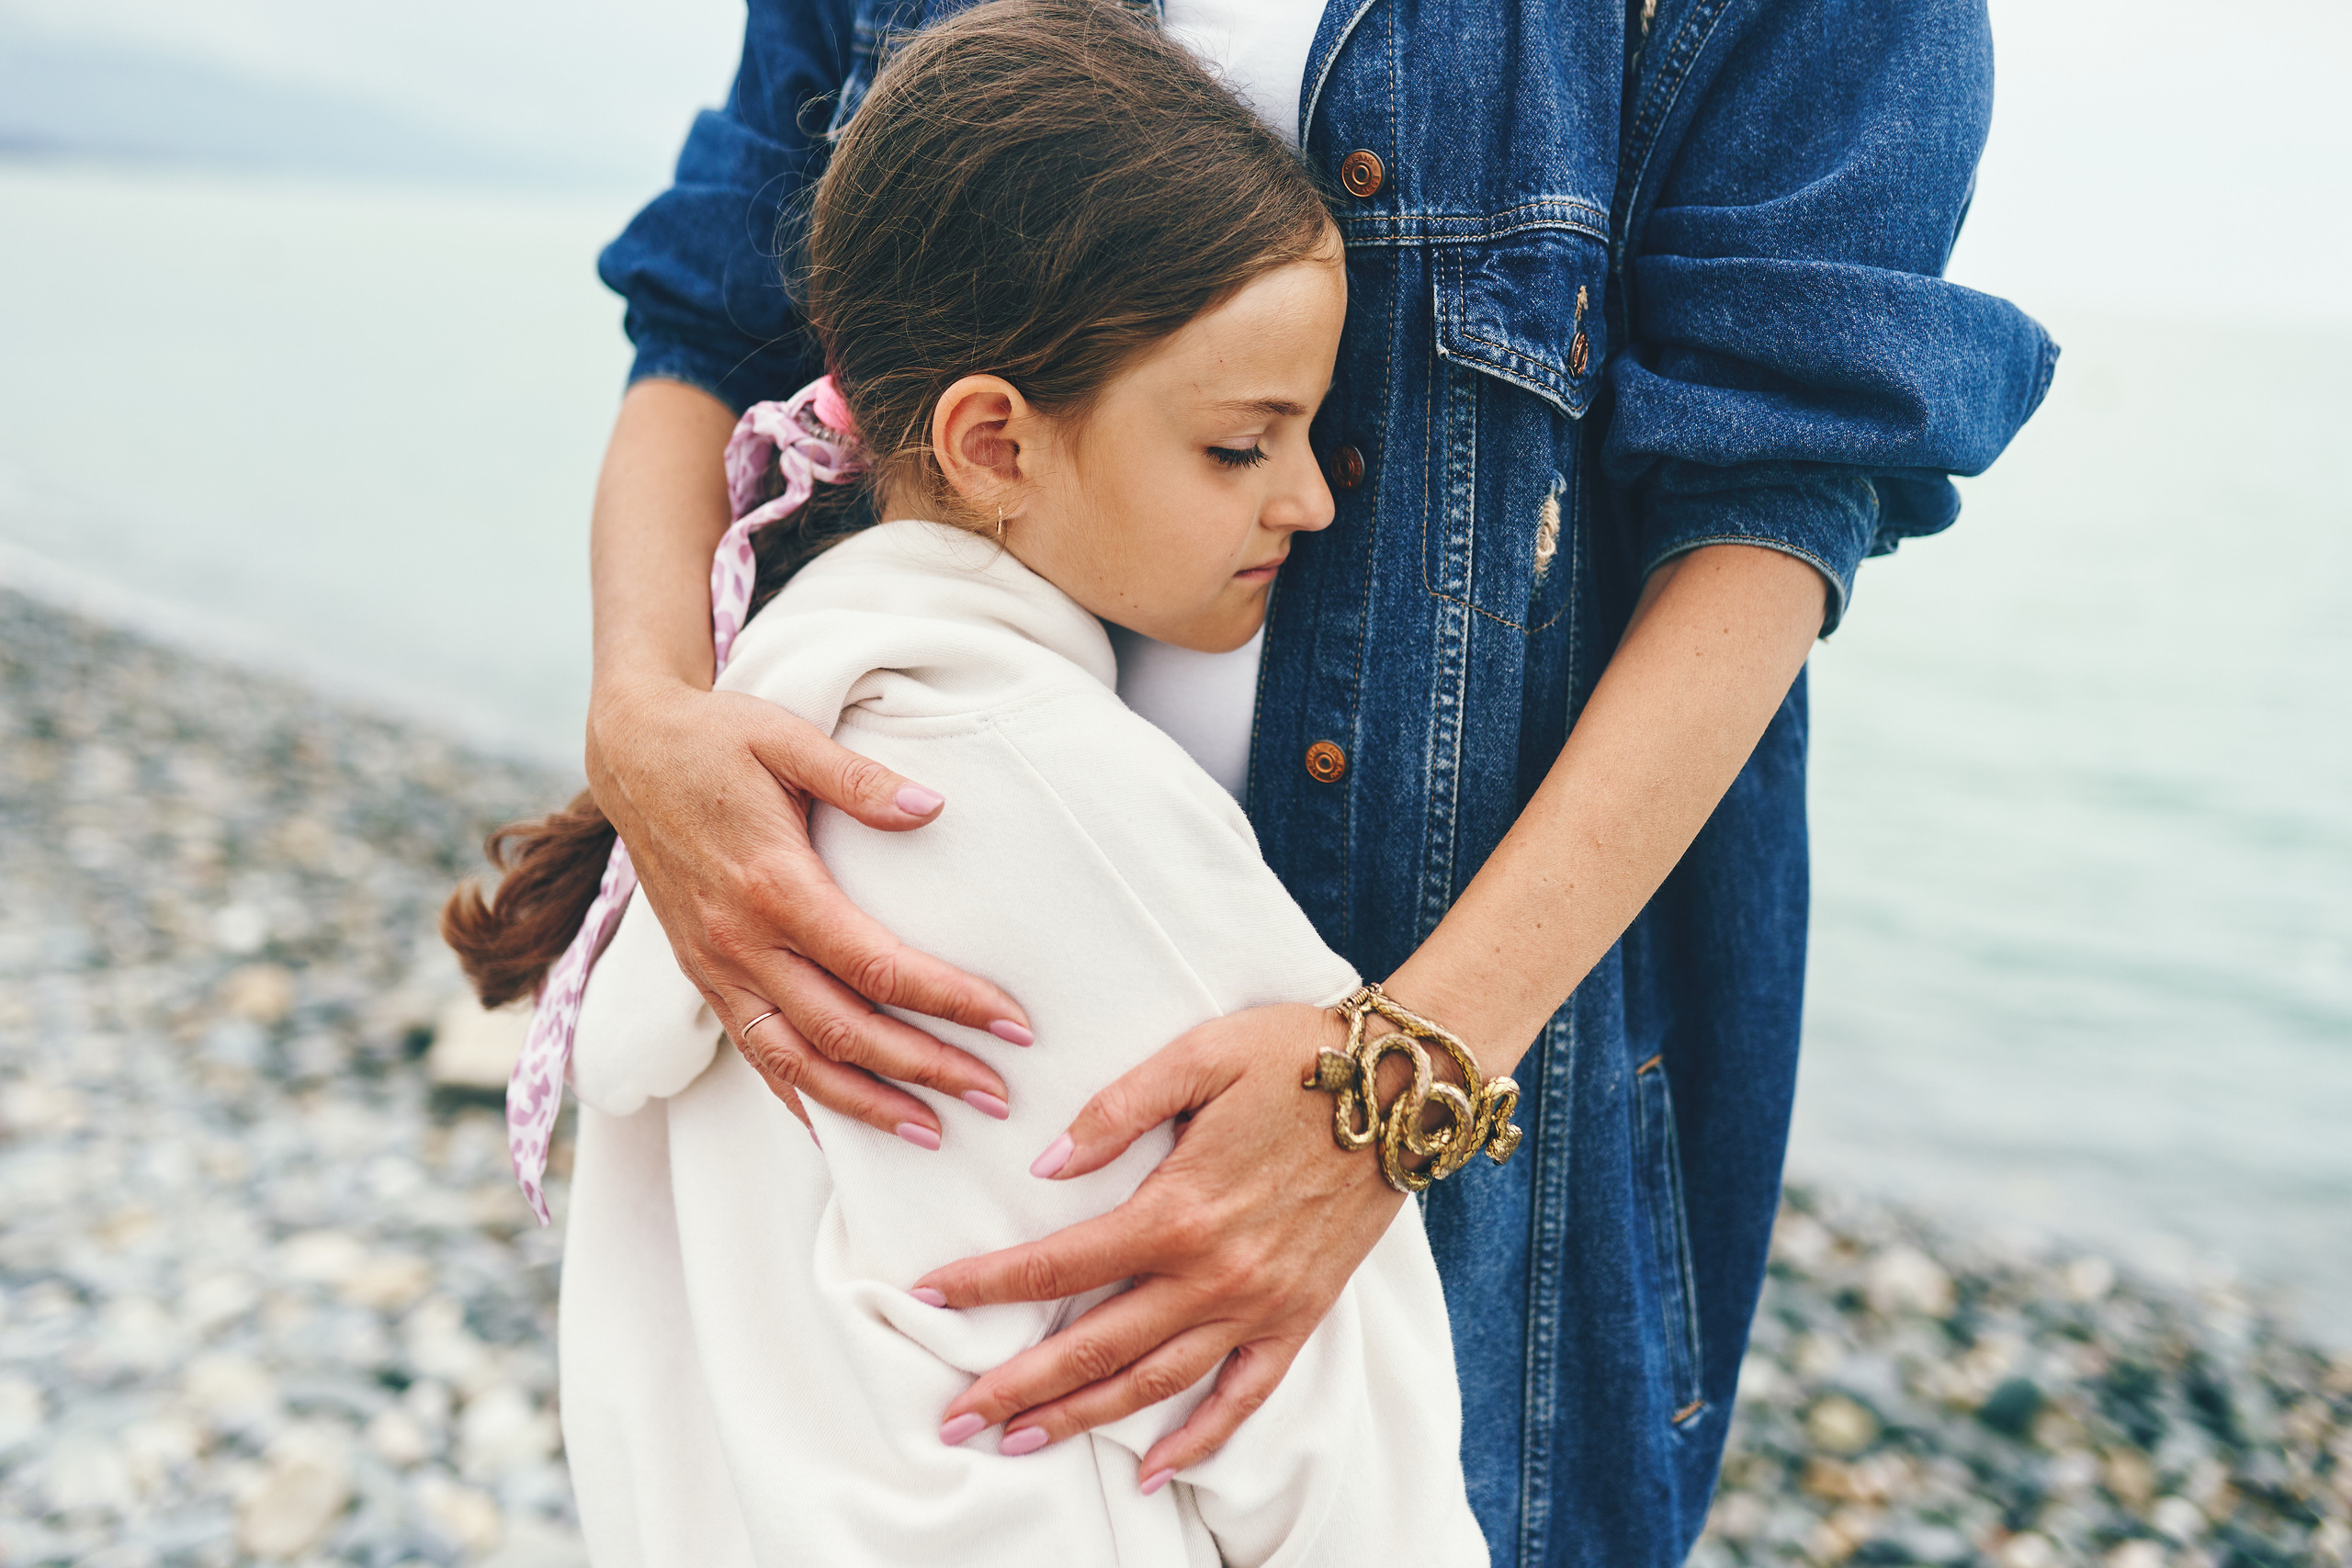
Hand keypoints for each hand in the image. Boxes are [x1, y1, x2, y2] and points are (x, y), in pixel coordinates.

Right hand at [586, 672, 1031, 1140]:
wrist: (629, 752)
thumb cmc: (716, 739)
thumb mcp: (787, 738)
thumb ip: (859, 778)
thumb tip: (931, 808)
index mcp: (774, 885)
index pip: (877, 966)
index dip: (949, 1001)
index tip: (1012, 1022)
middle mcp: (742, 942)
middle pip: (845, 1030)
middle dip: (926, 1070)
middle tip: (998, 1096)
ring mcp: (717, 968)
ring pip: (796, 1062)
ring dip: (867, 1106)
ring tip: (933, 1132)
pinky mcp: (704, 977)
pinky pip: (754, 1054)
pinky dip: (798, 1098)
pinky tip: (840, 1130)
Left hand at [913, 1003, 1405, 1481]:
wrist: (1404, 1089)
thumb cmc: (1297, 1056)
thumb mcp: (1201, 1056)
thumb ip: (1117, 1111)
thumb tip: (1046, 1166)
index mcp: (1178, 1209)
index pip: (1059, 1264)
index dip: (987, 1286)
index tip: (928, 1298)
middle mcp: (1214, 1274)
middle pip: (1095, 1347)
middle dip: (1016, 1388)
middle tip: (953, 1420)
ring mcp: (1259, 1305)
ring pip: (1155, 1383)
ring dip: (1083, 1420)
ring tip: (1019, 1443)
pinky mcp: (1299, 1317)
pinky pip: (1244, 1396)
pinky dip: (1199, 1440)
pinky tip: (1154, 1469)